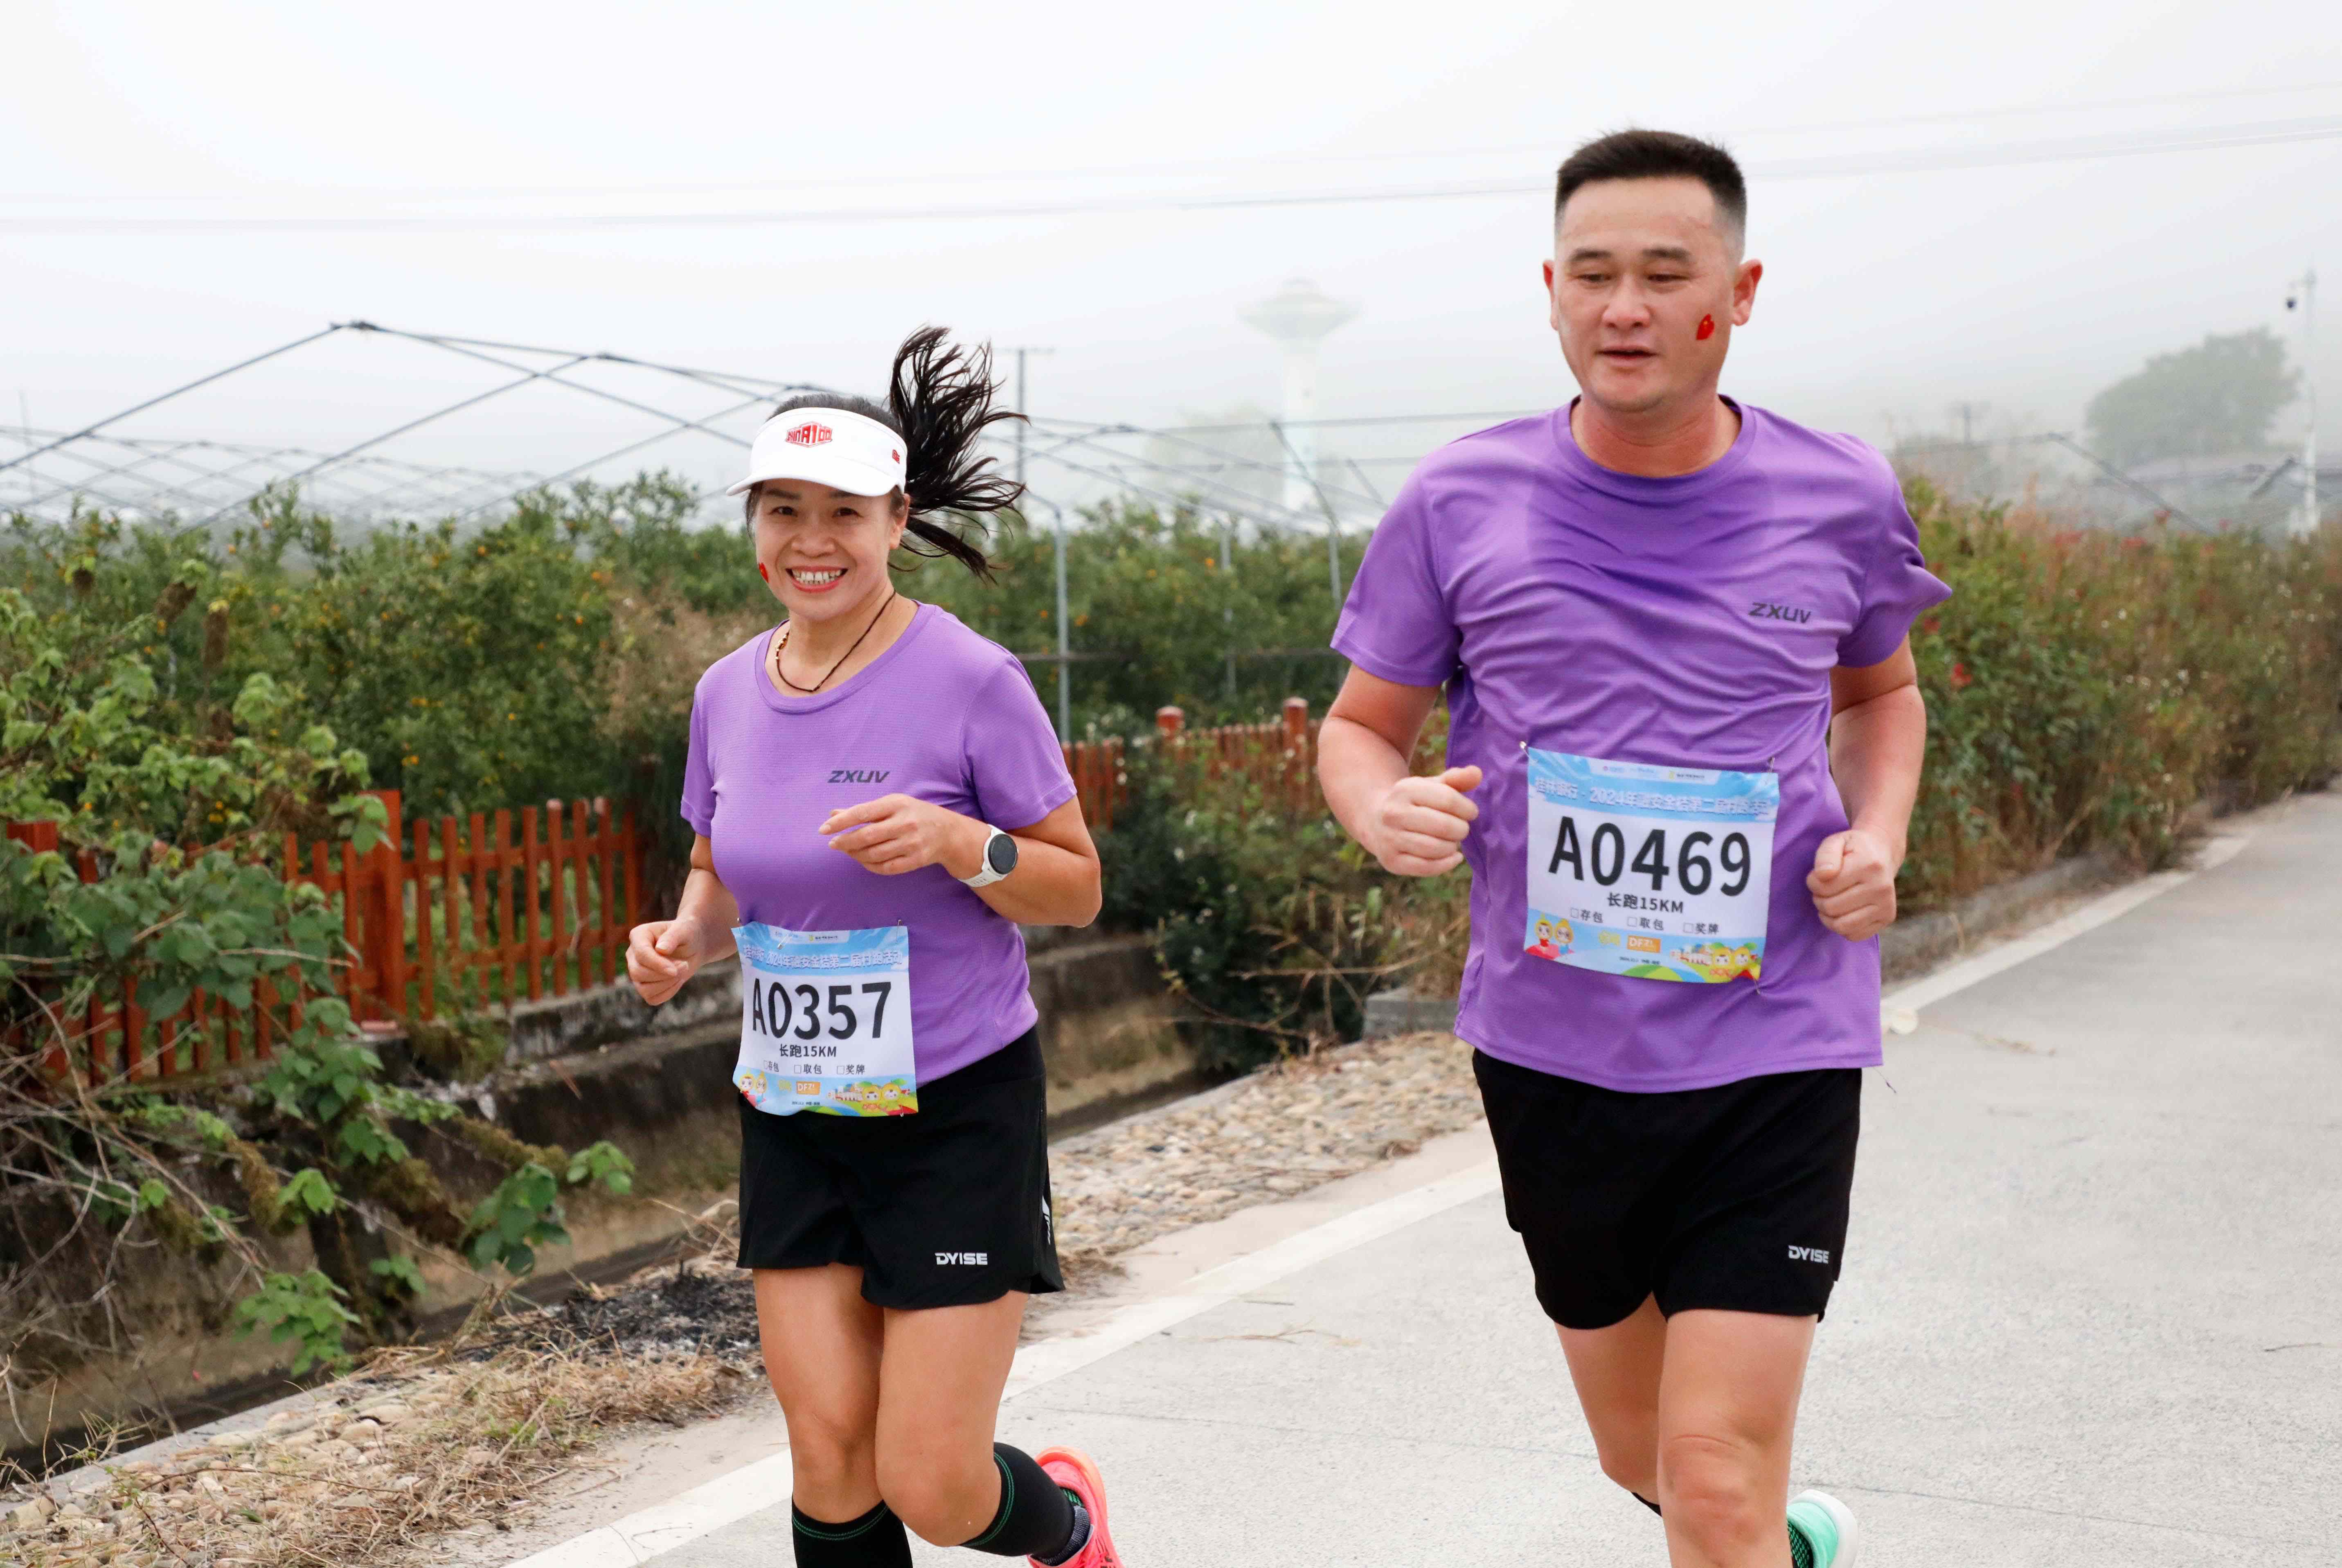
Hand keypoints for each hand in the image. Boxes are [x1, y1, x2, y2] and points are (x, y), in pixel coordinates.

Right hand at [627, 917, 714, 1005]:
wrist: (693, 946)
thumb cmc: (687, 934)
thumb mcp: (684, 930)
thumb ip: (672, 937)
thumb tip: (661, 949)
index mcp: (638, 936)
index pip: (641, 954)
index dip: (657, 965)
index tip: (675, 970)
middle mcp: (633, 955)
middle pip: (638, 973)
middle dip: (664, 975)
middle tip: (685, 965)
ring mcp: (637, 971)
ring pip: (643, 989)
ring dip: (667, 985)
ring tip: (682, 971)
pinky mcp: (645, 986)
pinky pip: (652, 998)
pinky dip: (668, 993)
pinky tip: (678, 981)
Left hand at [822, 794, 985, 877]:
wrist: (948, 832)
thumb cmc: (913, 814)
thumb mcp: (892, 804)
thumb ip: (863, 810)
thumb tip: (833, 814)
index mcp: (897, 804)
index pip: (862, 812)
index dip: (841, 822)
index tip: (824, 829)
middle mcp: (905, 823)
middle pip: (866, 836)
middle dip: (845, 842)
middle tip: (833, 844)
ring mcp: (911, 843)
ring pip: (874, 854)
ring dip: (855, 855)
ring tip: (848, 851)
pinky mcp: (915, 860)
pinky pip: (885, 867)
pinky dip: (869, 865)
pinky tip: (863, 860)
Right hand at [1365, 765, 1482, 875]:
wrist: (1376, 820)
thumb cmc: (1415, 802)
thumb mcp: (1432, 786)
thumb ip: (1456, 779)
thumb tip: (1477, 773)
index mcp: (1405, 789)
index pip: (1448, 799)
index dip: (1467, 808)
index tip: (1471, 812)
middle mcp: (1393, 814)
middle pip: (1443, 826)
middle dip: (1461, 829)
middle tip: (1461, 829)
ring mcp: (1389, 839)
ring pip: (1436, 848)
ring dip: (1452, 846)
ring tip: (1452, 841)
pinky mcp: (1391, 861)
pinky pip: (1427, 867)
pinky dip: (1446, 864)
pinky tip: (1453, 856)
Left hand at [1807, 828, 1900, 940]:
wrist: (1881, 853)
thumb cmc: (1853, 849)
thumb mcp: (1835, 842)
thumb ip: (1825, 856)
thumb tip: (1823, 875)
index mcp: (1868, 866)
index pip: (1824, 887)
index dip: (1812, 882)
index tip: (1817, 875)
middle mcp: (1881, 887)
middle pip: (1831, 908)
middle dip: (1819, 899)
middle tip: (1824, 889)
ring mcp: (1887, 905)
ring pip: (1842, 926)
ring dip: (1827, 916)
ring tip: (1830, 900)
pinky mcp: (1887, 918)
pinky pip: (1854, 935)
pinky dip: (1841, 926)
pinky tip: (1842, 911)